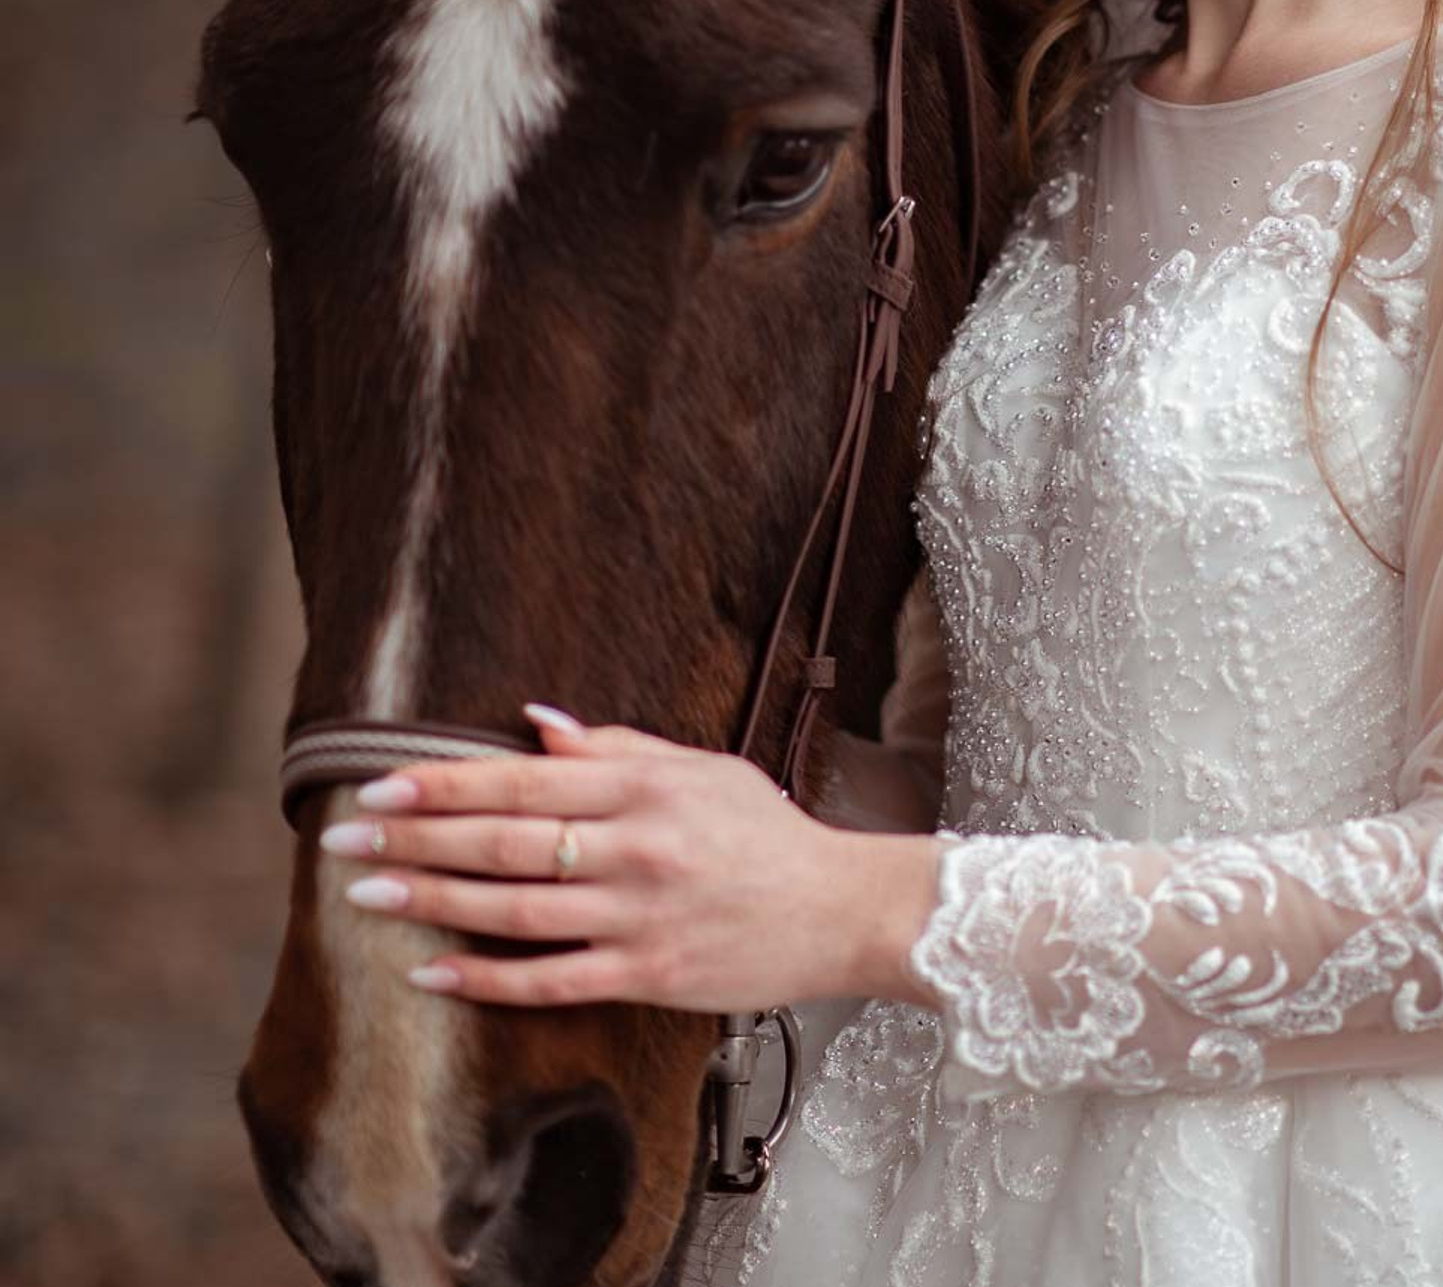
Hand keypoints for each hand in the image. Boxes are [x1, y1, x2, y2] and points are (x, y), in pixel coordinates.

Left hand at [318, 704, 940, 1010]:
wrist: (840, 908)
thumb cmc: (768, 832)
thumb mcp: (702, 769)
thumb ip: (617, 748)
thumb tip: (536, 724)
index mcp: (645, 787)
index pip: (523, 778)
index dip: (444, 781)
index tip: (379, 783)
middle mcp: (635, 847)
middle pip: (504, 841)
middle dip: (415, 837)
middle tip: (341, 838)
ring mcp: (639, 916)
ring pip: (513, 909)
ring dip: (431, 900)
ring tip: (365, 896)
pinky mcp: (648, 975)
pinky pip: (550, 980)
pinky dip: (485, 978)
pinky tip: (430, 972)